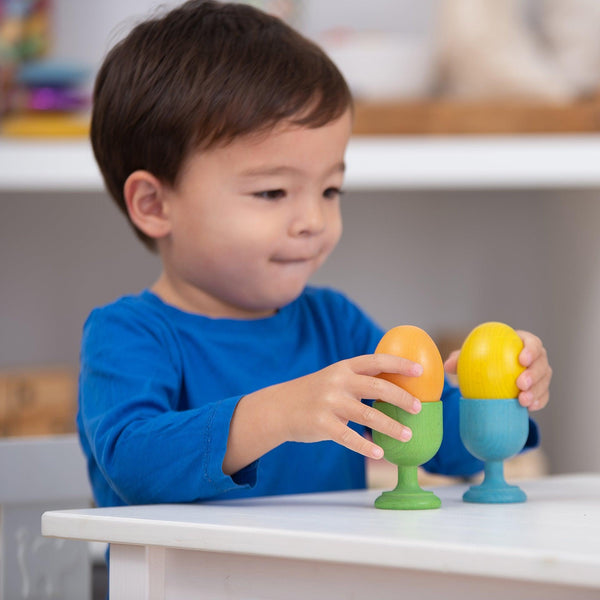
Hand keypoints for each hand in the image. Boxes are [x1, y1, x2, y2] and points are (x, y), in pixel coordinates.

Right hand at [223, 354, 423, 474]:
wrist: (279, 408)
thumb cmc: (314, 394)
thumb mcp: (334, 379)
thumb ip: (358, 382)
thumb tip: (395, 391)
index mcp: (344, 368)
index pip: (376, 361)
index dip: (399, 364)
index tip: (419, 370)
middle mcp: (338, 382)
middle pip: (377, 387)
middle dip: (401, 397)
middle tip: (418, 408)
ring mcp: (329, 402)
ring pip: (367, 414)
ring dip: (391, 427)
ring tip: (407, 436)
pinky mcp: (321, 424)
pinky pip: (348, 437)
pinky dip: (366, 446)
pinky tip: (379, 453)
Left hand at [444, 330, 551, 411]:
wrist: (489, 376)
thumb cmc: (481, 360)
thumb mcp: (470, 357)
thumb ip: (460, 359)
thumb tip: (447, 366)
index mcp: (522, 342)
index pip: (532, 342)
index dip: (531, 350)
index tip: (521, 360)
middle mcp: (536, 357)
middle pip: (542, 363)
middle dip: (534, 374)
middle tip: (520, 384)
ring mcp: (540, 374)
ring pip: (544, 381)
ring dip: (537, 391)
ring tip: (522, 401)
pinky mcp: (541, 389)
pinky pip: (544, 396)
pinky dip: (538, 401)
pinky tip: (529, 408)